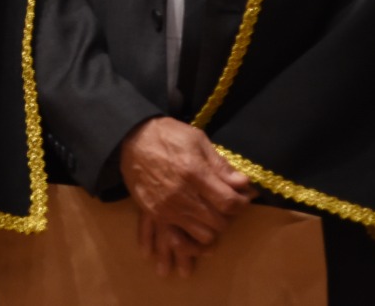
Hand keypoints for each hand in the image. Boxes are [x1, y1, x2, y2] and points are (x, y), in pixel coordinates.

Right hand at [118, 117, 254, 273]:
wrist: (131, 139)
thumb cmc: (167, 135)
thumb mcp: (197, 139)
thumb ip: (220, 164)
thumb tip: (243, 184)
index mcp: (194, 173)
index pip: (229, 202)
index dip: (241, 203)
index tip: (242, 198)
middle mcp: (182, 195)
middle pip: (218, 222)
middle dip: (228, 216)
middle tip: (226, 206)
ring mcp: (167, 208)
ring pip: (203, 235)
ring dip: (212, 228)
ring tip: (210, 216)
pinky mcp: (155, 214)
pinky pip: (178, 239)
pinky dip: (190, 240)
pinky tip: (194, 231)